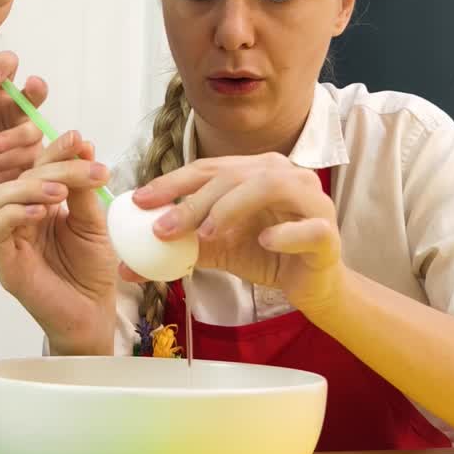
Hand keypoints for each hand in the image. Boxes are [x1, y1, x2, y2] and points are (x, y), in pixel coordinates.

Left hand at [0, 51, 47, 219]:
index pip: (9, 67)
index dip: (5, 65)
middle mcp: (16, 110)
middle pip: (37, 91)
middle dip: (37, 87)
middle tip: (30, 85)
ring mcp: (28, 135)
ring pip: (33, 128)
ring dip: (12, 137)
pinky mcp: (34, 158)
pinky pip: (32, 154)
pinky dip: (10, 159)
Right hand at [0, 131, 118, 354]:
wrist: (94, 313)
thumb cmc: (92, 270)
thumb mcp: (93, 221)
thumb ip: (83, 188)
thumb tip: (81, 144)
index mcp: (37, 202)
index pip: (35, 166)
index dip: (53, 150)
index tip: (78, 139)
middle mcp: (17, 217)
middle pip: (15, 177)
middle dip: (50, 168)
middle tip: (86, 172)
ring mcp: (6, 240)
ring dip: (25, 187)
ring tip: (60, 194)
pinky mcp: (3, 263)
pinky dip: (13, 213)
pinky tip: (41, 213)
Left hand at [128, 153, 346, 317]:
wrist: (308, 284)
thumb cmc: (264, 255)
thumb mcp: (215, 249)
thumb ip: (178, 248)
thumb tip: (127, 268)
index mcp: (253, 170)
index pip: (206, 169)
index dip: (171, 183)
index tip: (140, 202)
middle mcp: (283, 174)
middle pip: (233, 176)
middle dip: (193, 201)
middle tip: (163, 229)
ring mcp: (310, 198)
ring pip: (270, 185)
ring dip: (233, 207)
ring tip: (207, 234)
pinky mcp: (327, 230)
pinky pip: (308, 226)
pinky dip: (285, 232)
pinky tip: (264, 241)